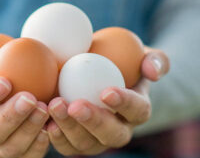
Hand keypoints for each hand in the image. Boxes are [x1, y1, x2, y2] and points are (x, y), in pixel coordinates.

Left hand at [46, 47, 169, 155]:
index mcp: (138, 109)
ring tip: (54, 106)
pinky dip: (56, 136)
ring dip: (69, 128)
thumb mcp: (140, 52)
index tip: (106, 92)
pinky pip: (67, 146)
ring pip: (86, 144)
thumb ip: (154, 59)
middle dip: (94, 122)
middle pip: (112, 135)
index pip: (138, 110)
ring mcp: (97, 140)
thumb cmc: (119, 60)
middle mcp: (120, 130)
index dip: (125, 103)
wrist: (94, 71)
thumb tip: (153, 72)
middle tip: (75, 105)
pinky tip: (45, 121)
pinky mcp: (75, 142)